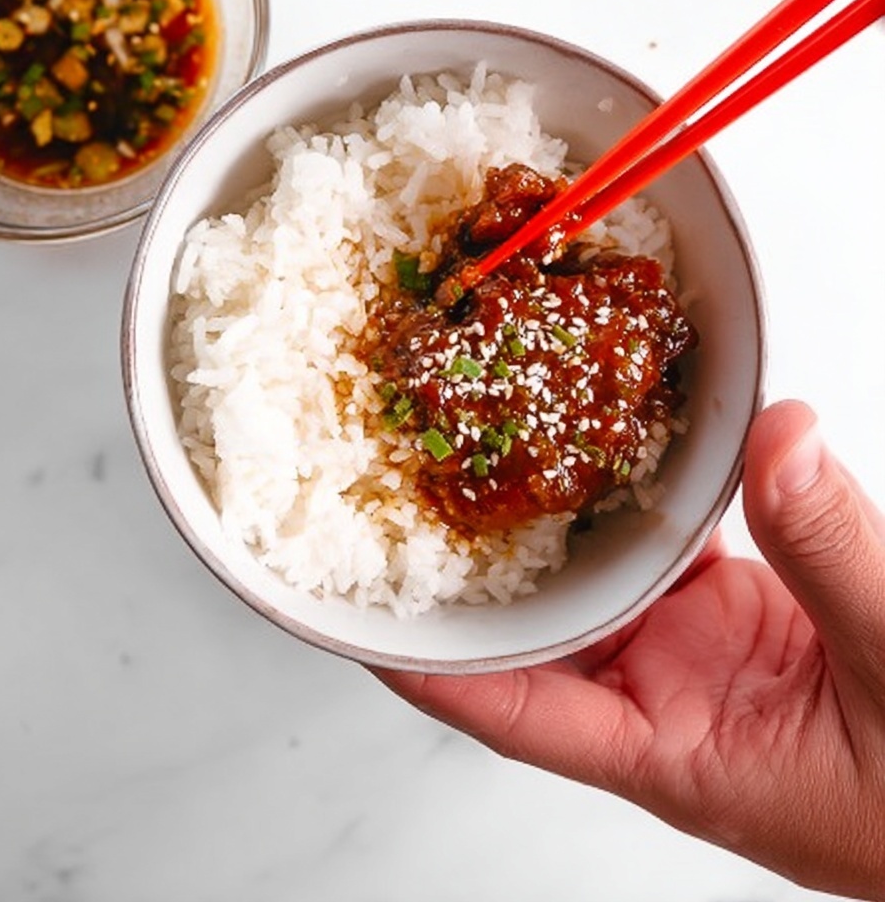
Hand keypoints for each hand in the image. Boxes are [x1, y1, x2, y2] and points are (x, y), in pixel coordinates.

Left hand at [375, 401, 884, 899]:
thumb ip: (832, 555)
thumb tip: (777, 437)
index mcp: (673, 754)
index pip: (513, 709)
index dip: (427, 664)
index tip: (354, 611)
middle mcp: (667, 702)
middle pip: (538, 630)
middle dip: (479, 562)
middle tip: (417, 474)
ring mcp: (701, 656)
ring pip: (601, 579)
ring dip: (559, 516)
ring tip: (502, 432)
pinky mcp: (742, 618)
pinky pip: (670, 549)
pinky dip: (647, 496)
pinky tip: (625, 436)